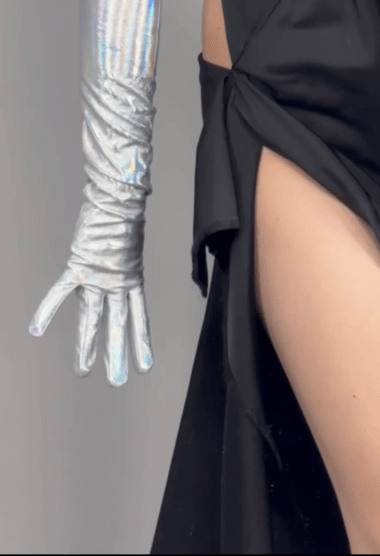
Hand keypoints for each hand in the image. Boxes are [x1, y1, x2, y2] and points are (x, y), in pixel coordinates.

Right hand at [29, 222, 152, 387]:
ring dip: (87, 344)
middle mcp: (117, 283)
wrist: (120, 198)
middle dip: (115, 354)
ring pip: (92, 317)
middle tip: (116, 381)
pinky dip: (47, 308)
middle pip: (116, 325)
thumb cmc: (123, 217)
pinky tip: (36, 329)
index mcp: (131, 279)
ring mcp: (99, 276)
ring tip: (84, 370)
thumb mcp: (129, 246)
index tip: (144, 367)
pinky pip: (60, 291)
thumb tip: (117, 271)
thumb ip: (121, 263)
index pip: (137, 318)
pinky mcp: (80, 265)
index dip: (141, 343)